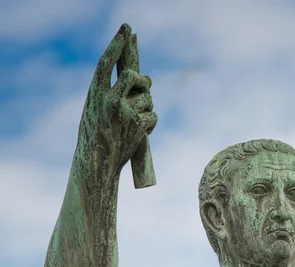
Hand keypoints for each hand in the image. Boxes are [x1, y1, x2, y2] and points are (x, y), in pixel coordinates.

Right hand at [77, 24, 157, 181]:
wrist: (97, 163)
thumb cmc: (97, 134)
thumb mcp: (98, 109)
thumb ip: (115, 91)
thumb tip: (144, 79)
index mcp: (95, 93)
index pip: (107, 62)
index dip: (117, 44)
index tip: (127, 29)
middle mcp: (108, 99)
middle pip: (135, 78)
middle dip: (144, 82)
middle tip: (144, 86)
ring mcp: (123, 112)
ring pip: (148, 100)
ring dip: (146, 109)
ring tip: (132, 123)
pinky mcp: (137, 126)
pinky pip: (153, 117)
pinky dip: (150, 125)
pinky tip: (138, 134)